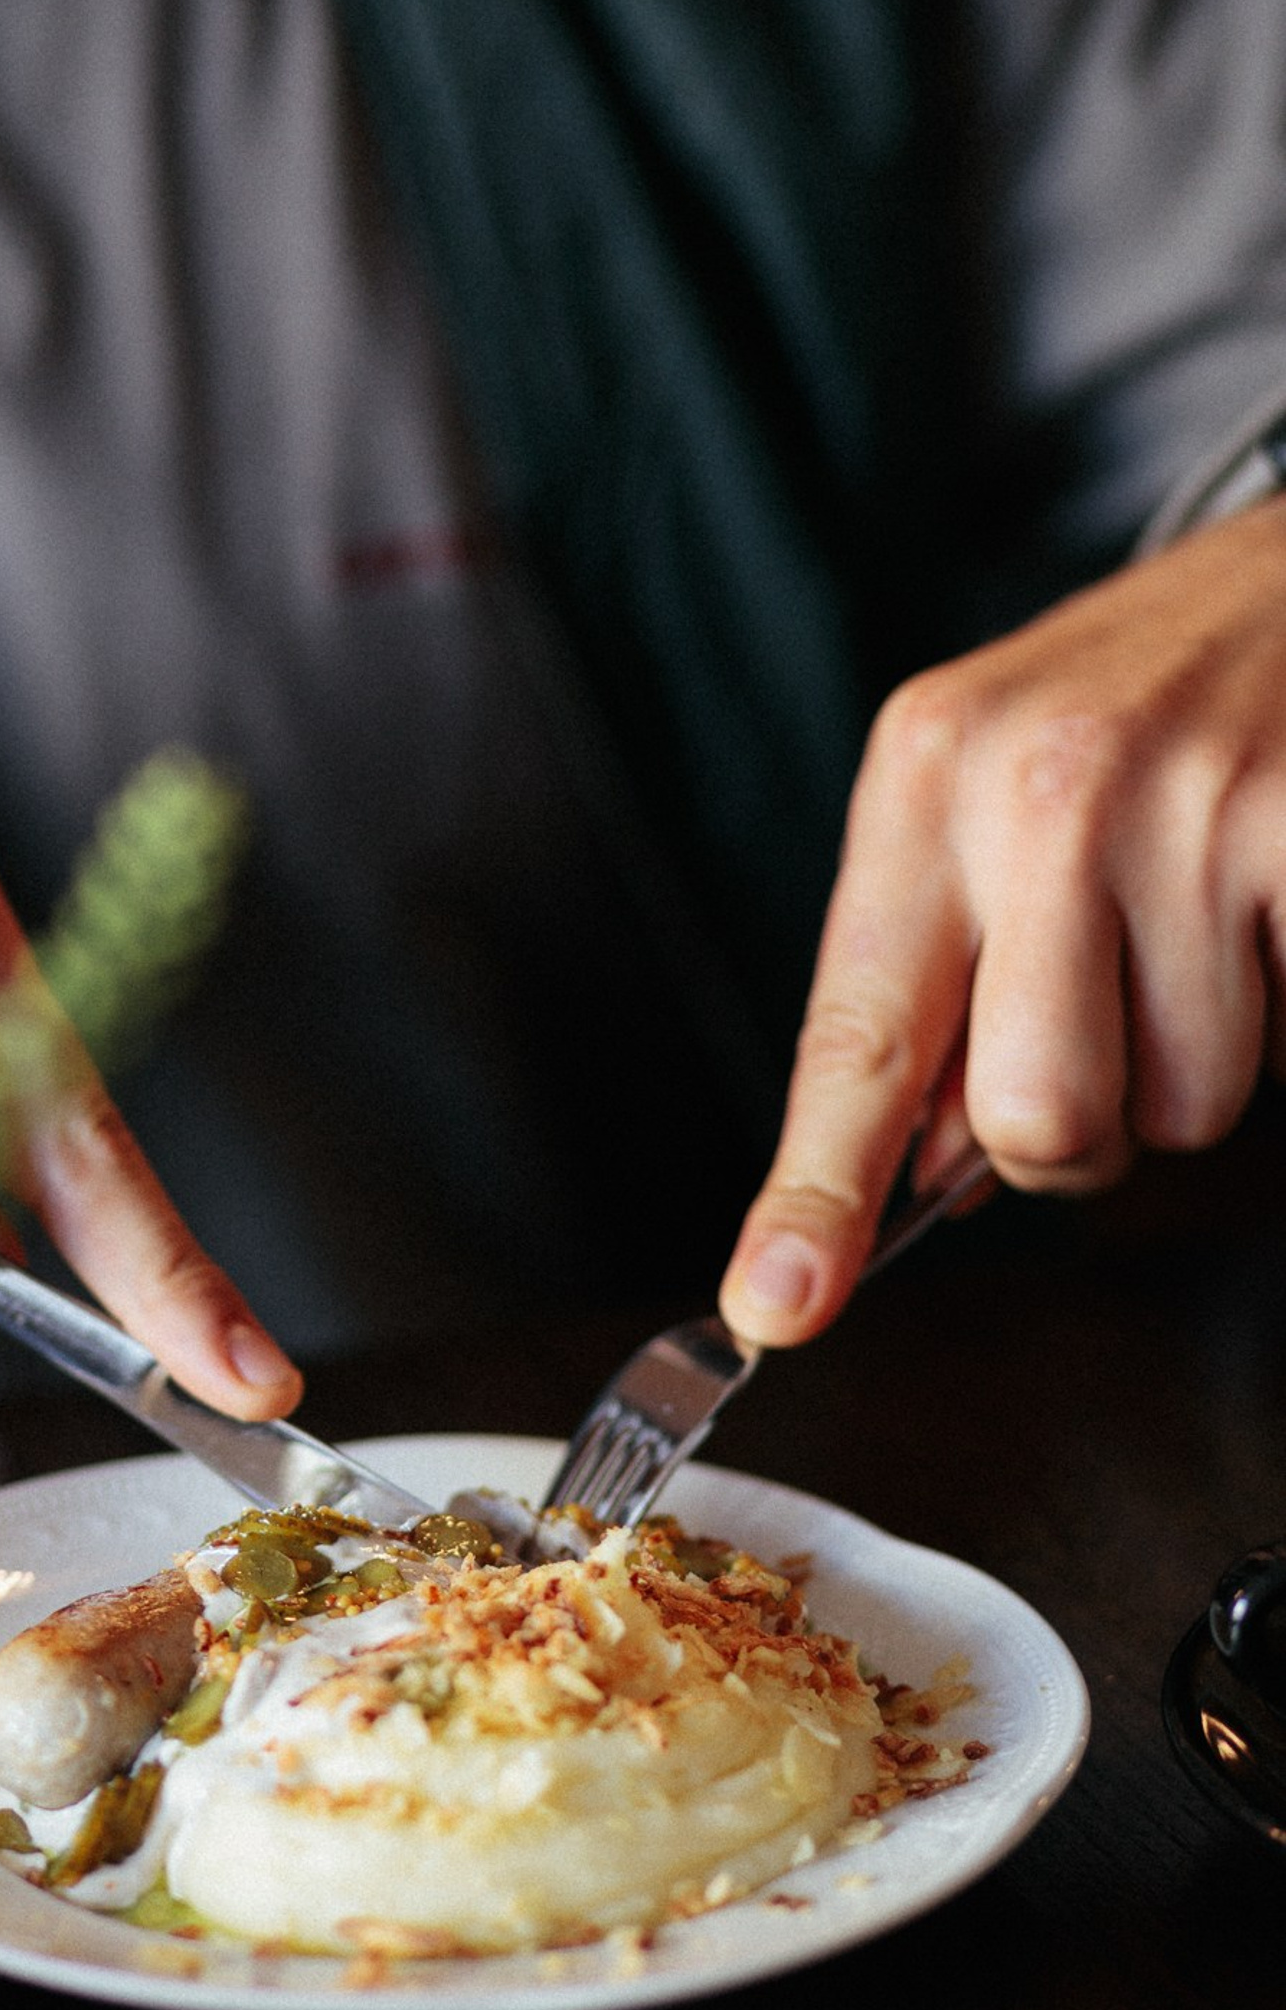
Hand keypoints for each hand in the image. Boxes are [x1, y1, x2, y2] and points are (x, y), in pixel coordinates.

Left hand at [720, 499, 1285, 1345]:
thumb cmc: (1135, 704)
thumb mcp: (983, 793)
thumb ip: (935, 981)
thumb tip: (915, 1174)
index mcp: (924, 780)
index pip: (852, 1038)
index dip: (816, 1195)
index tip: (775, 1305)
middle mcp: (1044, 788)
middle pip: (1033, 1121)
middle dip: (1078, 1124)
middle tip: (1109, 1016)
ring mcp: (1195, 809)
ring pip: (1179, 1110)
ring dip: (1200, 1059)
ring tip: (1209, 921)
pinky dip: (1282, 1012)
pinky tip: (1269, 911)